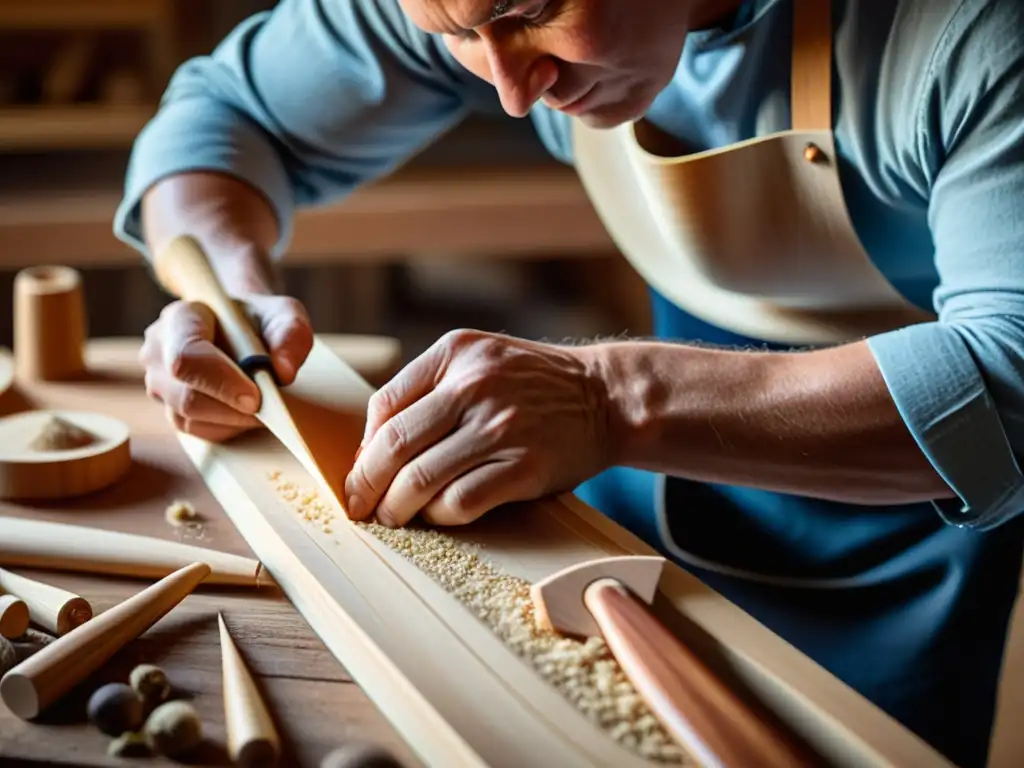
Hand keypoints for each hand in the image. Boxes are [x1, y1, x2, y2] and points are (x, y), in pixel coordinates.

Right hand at [139, 293, 312, 441]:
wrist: (241, 327)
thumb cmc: (259, 318)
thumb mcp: (284, 313)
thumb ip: (290, 334)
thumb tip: (284, 373)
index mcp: (180, 318)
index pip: (186, 357)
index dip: (220, 382)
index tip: (256, 398)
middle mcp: (158, 351)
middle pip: (185, 397)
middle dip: (232, 409)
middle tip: (269, 409)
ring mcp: (159, 383)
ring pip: (189, 419)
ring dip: (233, 420)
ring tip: (264, 408)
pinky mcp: (170, 408)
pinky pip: (196, 430)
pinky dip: (227, 427)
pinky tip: (248, 413)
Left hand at [344, 329, 612, 526]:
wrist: (607, 397)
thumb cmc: (535, 384)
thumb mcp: (481, 360)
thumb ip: (431, 388)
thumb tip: (373, 445)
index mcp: (456, 353)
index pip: (385, 404)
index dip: (364, 447)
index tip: (360, 472)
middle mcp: (475, 385)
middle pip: (395, 445)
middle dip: (366, 485)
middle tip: (360, 507)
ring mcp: (501, 426)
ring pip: (422, 478)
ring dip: (397, 507)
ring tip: (393, 517)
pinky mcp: (524, 466)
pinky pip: (462, 501)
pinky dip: (440, 515)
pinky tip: (439, 515)